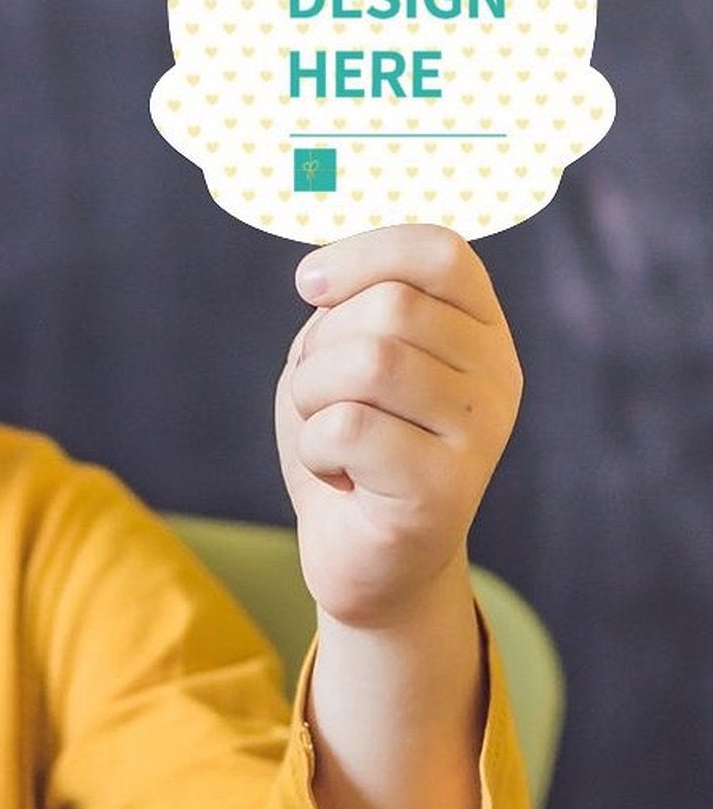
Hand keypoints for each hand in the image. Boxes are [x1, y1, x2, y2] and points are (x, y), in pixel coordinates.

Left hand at [275, 225, 521, 628]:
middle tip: (323, 396)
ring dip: (313, 392)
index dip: (363, 254)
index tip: (310, 285)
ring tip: (329, 431)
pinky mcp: (447, 491)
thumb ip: (354, 302)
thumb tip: (321, 271)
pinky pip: (349, 426)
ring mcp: (482, 434)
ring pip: (370, 360)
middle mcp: (498, 375)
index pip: (441, 251)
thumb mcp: (346, 351)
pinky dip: (316, 445)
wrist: (363, 557)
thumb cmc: (349, 440)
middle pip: (390, 305)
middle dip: (323, 344)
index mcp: (480, 328)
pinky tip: (338, 475)